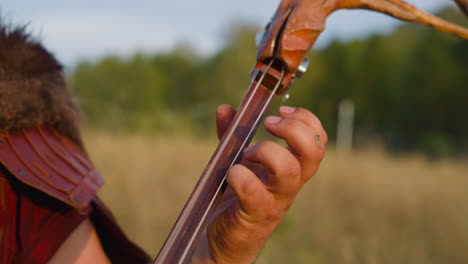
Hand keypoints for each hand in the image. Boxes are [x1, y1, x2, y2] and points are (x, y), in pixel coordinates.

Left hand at [192, 104, 326, 262]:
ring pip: (289, 170)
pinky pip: (254, 191)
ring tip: (248, 154)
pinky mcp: (254, 215)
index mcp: (291, 169)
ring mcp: (274, 201)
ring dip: (266, 151)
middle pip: (313, 152)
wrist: (224, 240)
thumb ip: (233, 136)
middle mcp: (289, 185)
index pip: (318, 141)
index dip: (306, 120)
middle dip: (293, 129)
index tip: (281, 110)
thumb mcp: (238, 161)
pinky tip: (232, 174)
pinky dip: (240, 175)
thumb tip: (225, 109)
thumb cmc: (236, 198)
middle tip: (269, 125)